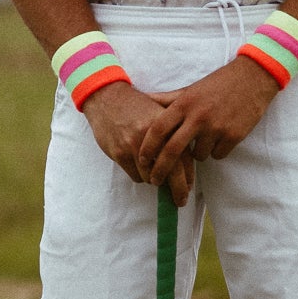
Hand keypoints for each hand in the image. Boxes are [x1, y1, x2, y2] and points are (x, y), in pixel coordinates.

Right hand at [82, 83, 197, 204]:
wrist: (107, 97)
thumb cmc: (137, 106)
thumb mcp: (160, 113)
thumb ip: (175, 133)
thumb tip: (187, 164)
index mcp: (168, 126)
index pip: (184, 157)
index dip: (188, 176)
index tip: (189, 187)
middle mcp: (154, 137)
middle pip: (171, 172)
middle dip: (178, 190)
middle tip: (180, 201)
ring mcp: (135, 146)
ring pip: (151, 177)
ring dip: (153, 179)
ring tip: (151, 171)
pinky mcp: (120, 153)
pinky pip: (136, 176)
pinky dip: (139, 175)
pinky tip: (137, 164)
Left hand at [135, 57, 279, 182]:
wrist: (252, 78)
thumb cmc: (217, 85)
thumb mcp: (189, 90)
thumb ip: (166, 99)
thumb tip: (144, 98)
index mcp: (184, 104)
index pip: (158, 129)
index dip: (147, 147)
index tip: (141, 160)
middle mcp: (198, 116)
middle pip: (173, 150)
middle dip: (160, 169)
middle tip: (154, 180)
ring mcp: (216, 127)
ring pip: (198, 156)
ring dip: (197, 154)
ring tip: (204, 140)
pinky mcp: (234, 136)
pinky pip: (217, 155)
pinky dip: (216, 151)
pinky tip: (220, 138)